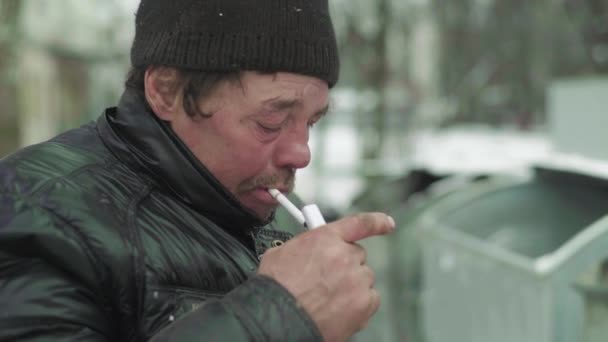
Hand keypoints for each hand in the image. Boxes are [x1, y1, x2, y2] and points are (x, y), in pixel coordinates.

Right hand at [257, 212, 395, 341]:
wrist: (278, 318)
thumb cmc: (276, 289)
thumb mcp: (281, 254)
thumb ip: (304, 247)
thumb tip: (307, 252)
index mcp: (325, 238)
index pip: (359, 224)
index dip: (377, 222)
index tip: (387, 224)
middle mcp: (345, 255)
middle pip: (357, 257)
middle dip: (344, 267)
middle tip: (327, 281)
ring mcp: (357, 279)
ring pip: (363, 279)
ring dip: (350, 287)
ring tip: (327, 300)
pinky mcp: (364, 302)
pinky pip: (370, 300)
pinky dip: (358, 306)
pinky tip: (338, 311)